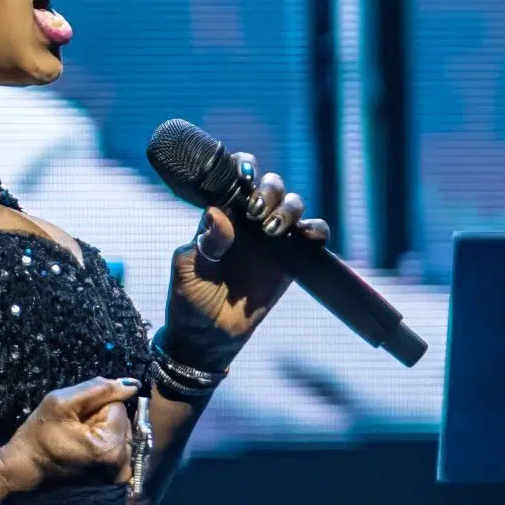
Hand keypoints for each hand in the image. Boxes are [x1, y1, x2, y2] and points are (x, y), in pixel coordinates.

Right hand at [0, 377, 137, 504]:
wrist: (25, 470)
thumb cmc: (39, 436)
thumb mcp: (60, 401)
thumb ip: (98, 388)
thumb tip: (132, 385)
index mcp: (111, 447)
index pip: (118, 406)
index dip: (94, 406)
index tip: (74, 419)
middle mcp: (122, 464)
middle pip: (122, 421)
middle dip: (101, 419)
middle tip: (74, 429)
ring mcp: (119, 475)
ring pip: (121, 433)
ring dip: (102, 430)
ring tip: (77, 439)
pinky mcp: (115, 479)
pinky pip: (119, 448)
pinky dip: (105, 443)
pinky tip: (85, 448)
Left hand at [164, 153, 329, 365]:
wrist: (208, 337)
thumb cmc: (190, 299)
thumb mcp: (188, 269)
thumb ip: (204, 242)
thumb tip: (217, 213)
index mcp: (220, 216)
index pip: (235, 179)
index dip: (243, 167)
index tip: (244, 175)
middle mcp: (248, 222)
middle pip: (270, 186)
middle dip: (269, 189)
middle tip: (256, 212)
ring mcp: (272, 240)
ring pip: (292, 205)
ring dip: (289, 208)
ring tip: (273, 230)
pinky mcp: (291, 261)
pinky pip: (312, 237)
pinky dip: (315, 230)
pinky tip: (306, 236)